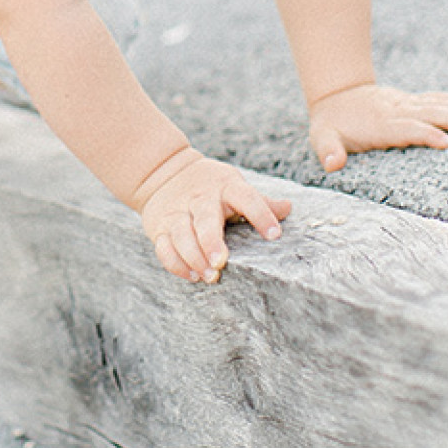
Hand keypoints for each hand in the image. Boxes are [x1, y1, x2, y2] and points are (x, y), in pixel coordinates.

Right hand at [133, 150, 292, 284]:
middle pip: (205, 219)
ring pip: (182, 235)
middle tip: (220, 262)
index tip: (274, 234)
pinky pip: (164, 248)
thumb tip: (288, 208)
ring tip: (209, 276)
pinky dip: (176, 264)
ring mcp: (177, 213)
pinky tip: (191, 275)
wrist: (163, 172)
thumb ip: (259, 201)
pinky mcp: (159, 228)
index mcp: (225, 187)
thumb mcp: (233, 185)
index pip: (246, 198)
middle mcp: (200, 199)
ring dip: (193, 257)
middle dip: (211, 242)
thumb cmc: (209, 185)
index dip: (261, 214)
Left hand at [308, 83, 447, 172]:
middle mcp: (397, 111)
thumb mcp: (321, 137)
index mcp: (380, 124)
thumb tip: (332, 164)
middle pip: (431, 113)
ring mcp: (405, 104)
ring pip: (438, 105)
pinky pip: (435, 99)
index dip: (427, 135)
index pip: (407, 129)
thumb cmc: (330, 123)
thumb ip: (328, 150)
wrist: (334, 94)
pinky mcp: (410, 101)